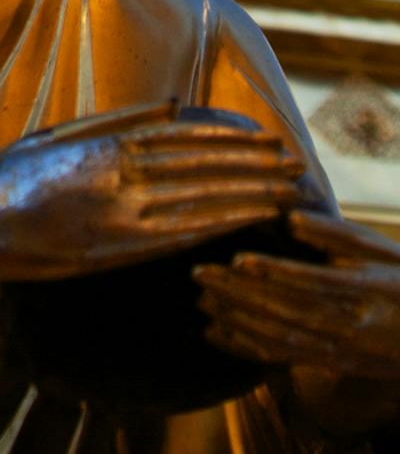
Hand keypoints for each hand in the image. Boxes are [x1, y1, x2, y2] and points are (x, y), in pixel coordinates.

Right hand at [0, 102, 302, 282]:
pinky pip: (173, 237)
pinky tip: (243, 226)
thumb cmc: (13, 177)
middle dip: (250, 166)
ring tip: (282, 192)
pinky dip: (214, 228)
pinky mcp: (113, 251)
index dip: (227, 136)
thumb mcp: (60, 132)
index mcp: (103, 143)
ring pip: (194, 201)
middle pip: (198, 168)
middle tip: (292, 162)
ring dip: (244, 196)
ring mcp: (116, 216)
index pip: (181, 136)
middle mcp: (116, 176)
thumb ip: (116, 120)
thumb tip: (171, 103)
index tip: (263, 136)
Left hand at [197, 209, 399, 378]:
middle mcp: (348, 324)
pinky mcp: (328, 362)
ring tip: (202, 301)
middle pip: (287, 310)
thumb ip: (333, 233)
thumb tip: (289, 216)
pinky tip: (217, 335)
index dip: (274, 272)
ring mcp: (338, 349)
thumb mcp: (378, 248)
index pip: (311, 281)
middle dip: (241, 294)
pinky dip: (247, 348)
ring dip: (237, 321)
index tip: (238, 259)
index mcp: (363, 289)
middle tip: (200, 274)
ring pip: (280, 337)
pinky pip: (283, 358)